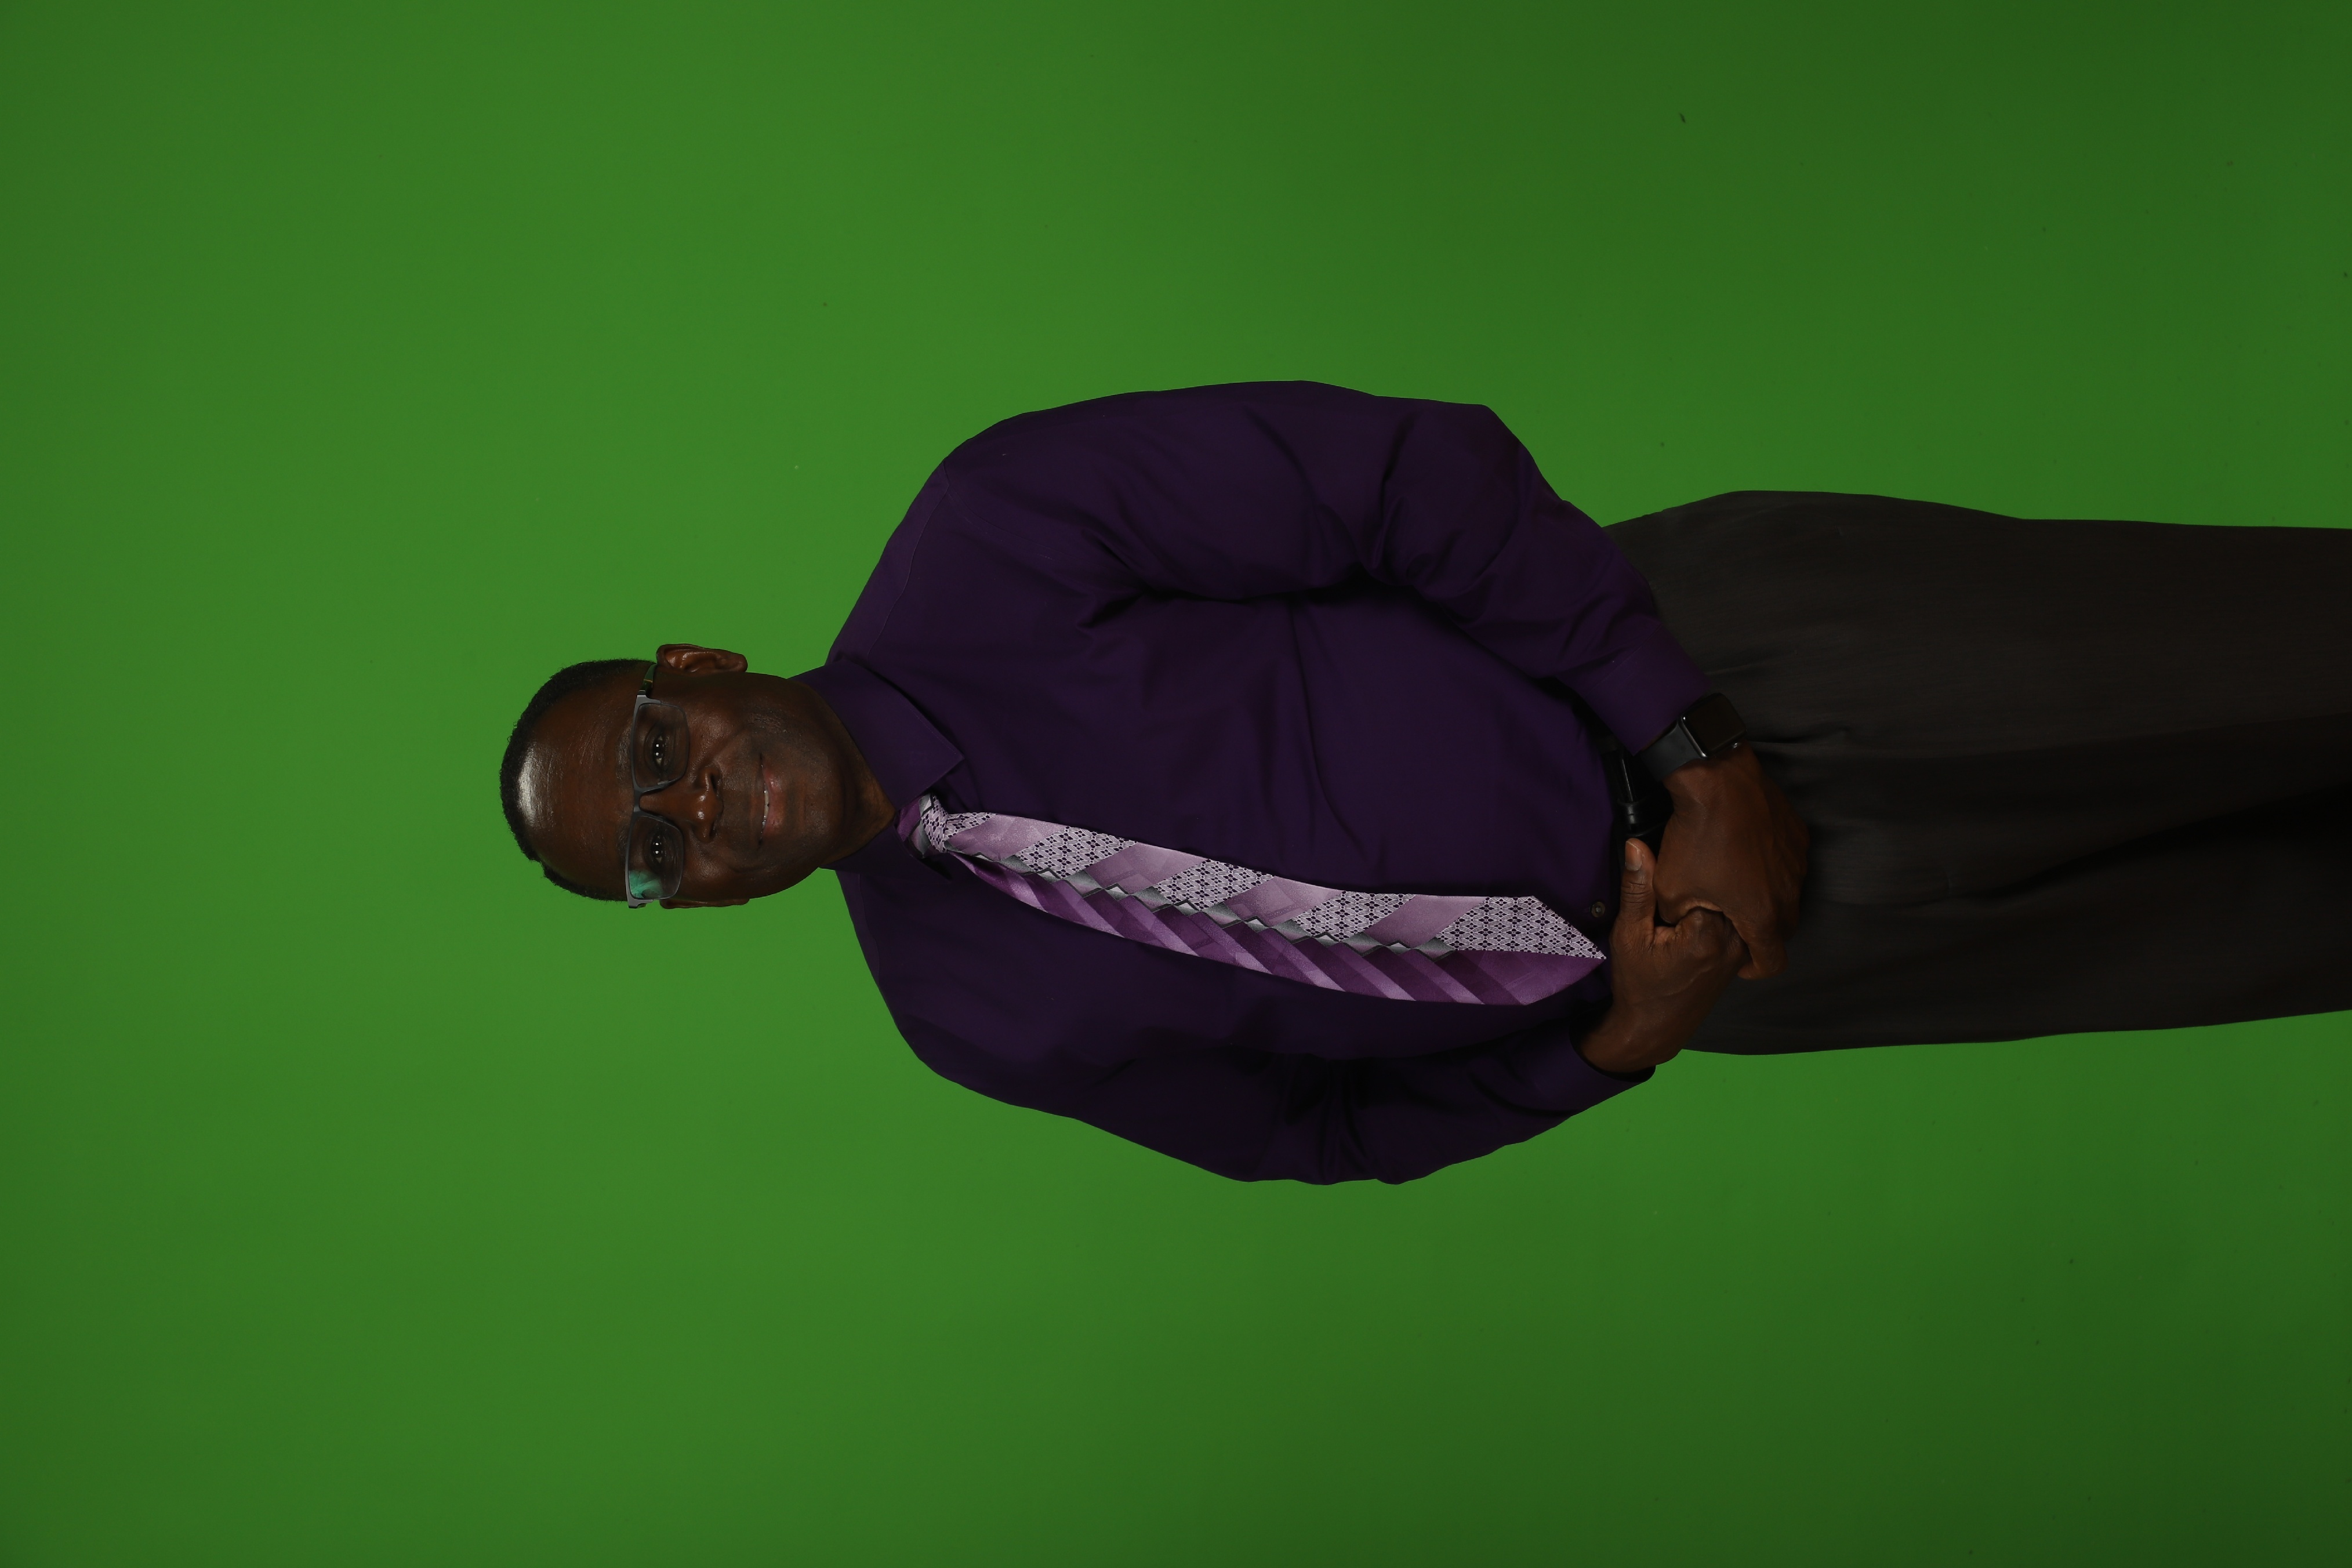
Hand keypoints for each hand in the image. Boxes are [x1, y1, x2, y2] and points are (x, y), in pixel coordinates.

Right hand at [1577, 838, 1746, 1073]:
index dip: (1688, 860)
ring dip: (1718, 889)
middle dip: (1706, 873)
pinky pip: (1738, 918)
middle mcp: (1733, 940)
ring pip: (1735, 901)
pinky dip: (1724, 906)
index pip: (1706, 874)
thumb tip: (1637, 845)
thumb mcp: (1629, 933)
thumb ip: (1638, 889)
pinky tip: (1704, 902)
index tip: (1677, 854)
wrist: (1654, 1028)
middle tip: (1685, 862)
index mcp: (1706, 932)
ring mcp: (1741, 949)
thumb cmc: (1638, 983)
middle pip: (1726, 887)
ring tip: (1696, 878)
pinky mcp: (1740, 954)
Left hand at [1654, 745, 1808, 977]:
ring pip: (1788, 895)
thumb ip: (1679, 919)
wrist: (1716, 782)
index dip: (1756, 969)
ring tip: (1737, 888)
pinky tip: (1746, 857)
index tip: (1742, 963)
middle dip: (1760, 933)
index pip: (1773, 962)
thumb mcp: (1669, 890)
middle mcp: (1789, 892)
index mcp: (1762, 915)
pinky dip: (1772, 869)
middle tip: (1733, 923)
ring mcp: (1797, 862)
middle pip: (1783, 929)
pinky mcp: (1797, 835)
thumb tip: (1680, 924)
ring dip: (1768, 899)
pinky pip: (1790, 864)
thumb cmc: (1693, 838)